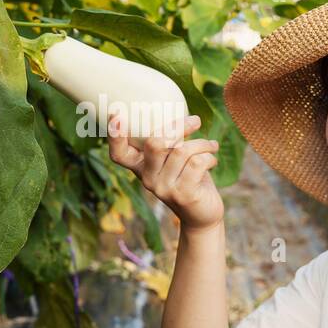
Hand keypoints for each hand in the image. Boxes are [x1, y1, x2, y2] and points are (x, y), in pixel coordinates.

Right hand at [107, 112, 223, 231]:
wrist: (202, 214)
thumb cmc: (188, 178)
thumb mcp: (173, 159)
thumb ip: (170, 142)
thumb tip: (181, 112)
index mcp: (140, 167)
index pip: (119, 154)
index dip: (114, 135)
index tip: (115, 114)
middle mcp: (147, 178)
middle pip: (155, 143)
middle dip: (179, 126)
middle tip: (195, 120)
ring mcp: (163, 188)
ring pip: (181, 151)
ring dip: (202, 143)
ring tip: (211, 145)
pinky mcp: (183, 195)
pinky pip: (197, 163)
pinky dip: (209, 156)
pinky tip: (212, 159)